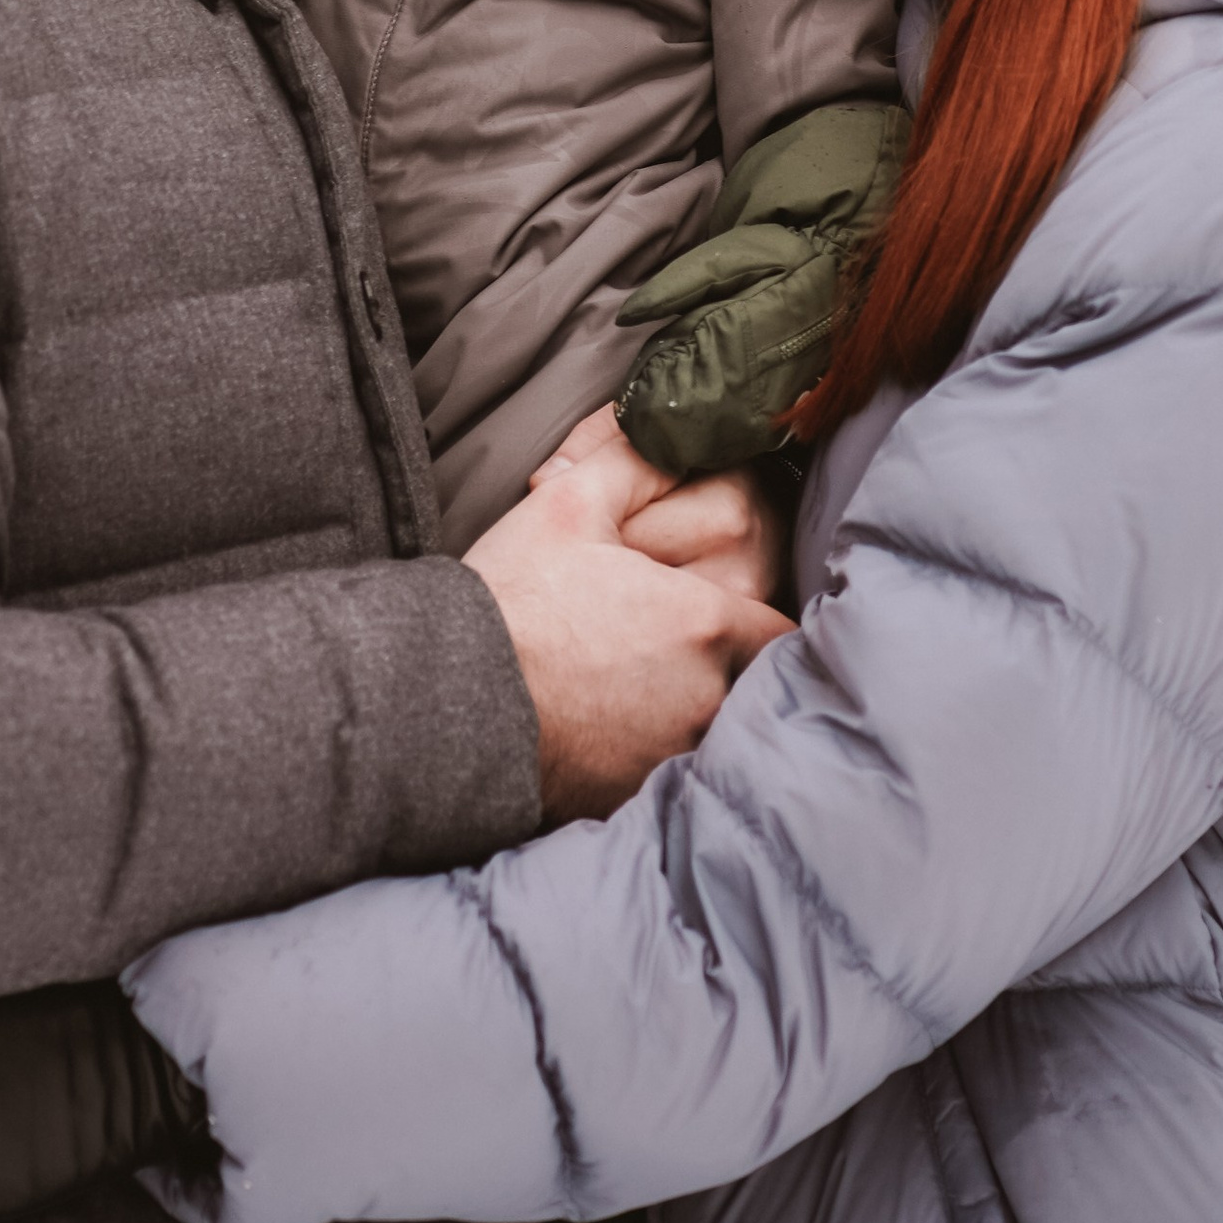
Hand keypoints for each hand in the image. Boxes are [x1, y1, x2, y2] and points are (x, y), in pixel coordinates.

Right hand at [464, 427, 790, 820]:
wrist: (443, 699)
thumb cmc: (510, 598)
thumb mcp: (568, 501)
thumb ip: (638, 458)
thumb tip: (675, 428)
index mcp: (705, 622)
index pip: (779, 628)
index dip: (749, 615)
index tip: (714, 607)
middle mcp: (707, 697)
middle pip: (749, 678)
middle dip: (722, 658)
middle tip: (665, 638)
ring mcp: (674, 754)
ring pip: (715, 725)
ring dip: (692, 703)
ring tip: (634, 679)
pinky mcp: (637, 794)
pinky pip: (672, 767)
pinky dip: (655, 746)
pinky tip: (611, 719)